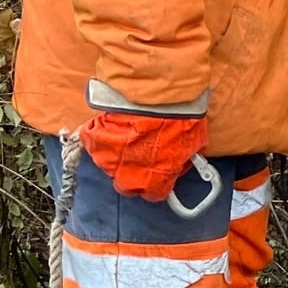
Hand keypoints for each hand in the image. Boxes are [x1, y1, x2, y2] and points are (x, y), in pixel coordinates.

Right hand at [79, 110, 208, 201]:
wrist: (156, 93)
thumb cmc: (180, 117)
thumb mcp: (194, 142)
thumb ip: (184, 159)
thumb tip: (183, 161)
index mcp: (153, 180)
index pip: (154, 194)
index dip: (159, 182)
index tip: (161, 172)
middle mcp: (127, 176)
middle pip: (127, 185)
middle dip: (135, 172)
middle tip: (144, 153)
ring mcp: (106, 159)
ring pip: (110, 164)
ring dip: (119, 153)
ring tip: (131, 133)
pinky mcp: (93, 140)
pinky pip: (95, 143)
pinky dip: (101, 136)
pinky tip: (113, 125)